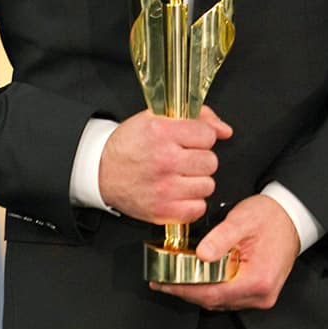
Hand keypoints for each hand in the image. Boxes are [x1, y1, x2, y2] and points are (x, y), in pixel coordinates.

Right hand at [98, 105, 231, 222]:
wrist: (101, 170)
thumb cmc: (130, 143)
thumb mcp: (157, 117)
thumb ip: (197, 117)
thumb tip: (225, 130)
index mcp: (162, 132)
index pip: (207, 135)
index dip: (201, 137)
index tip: (191, 140)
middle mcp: (164, 160)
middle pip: (210, 161)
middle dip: (200, 159)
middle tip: (184, 158)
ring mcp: (164, 188)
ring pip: (207, 185)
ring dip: (197, 181)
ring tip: (180, 176)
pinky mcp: (162, 211)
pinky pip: (197, 208)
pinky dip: (191, 202)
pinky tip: (178, 192)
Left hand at [151, 194, 299, 309]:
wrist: (290, 216)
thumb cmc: (270, 216)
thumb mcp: (242, 220)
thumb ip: (221, 237)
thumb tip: (201, 254)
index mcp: (258, 279)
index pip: (213, 292)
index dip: (185, 289)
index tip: (165, 282)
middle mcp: (260, 294)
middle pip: (215, 300)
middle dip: (187, 290)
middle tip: (163, 279)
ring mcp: (260, 296)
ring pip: (220, 300)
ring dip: (197, 290)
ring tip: (175, 277)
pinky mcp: (258, 292)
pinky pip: (228, 295)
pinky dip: (211, 287)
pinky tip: (198, 276)